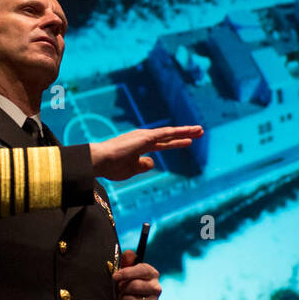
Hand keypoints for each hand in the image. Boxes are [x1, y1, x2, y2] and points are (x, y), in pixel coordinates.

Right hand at [89, 125, 203, 180]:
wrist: (99, 161)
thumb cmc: (111, 166)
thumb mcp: (131, 169)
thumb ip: (143, 166)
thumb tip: (153, 163)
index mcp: (140, 145)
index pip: (163, 144)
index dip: (176, 142)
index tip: (188, 141)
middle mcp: (143, 138)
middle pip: (169, 135)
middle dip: (185, 134)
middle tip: (200, 131)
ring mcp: (143, 136)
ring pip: (169, 133)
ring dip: (185, 131)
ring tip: (200, 130)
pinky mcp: (143, 138)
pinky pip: (163, 134)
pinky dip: (175, 133)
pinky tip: (187, 133)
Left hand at [113, 249, 158, 299]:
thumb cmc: (130, 286)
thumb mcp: (128, 273)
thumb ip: (127, 262)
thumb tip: (128, 252)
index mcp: (151, 273)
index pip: (142, 270)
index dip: (126, 273)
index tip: (115, 276)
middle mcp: (156, 286)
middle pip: (135, 285)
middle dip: (123, 287)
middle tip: (120, 288)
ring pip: (130, 298)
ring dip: (122, 297)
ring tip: (122, 296)